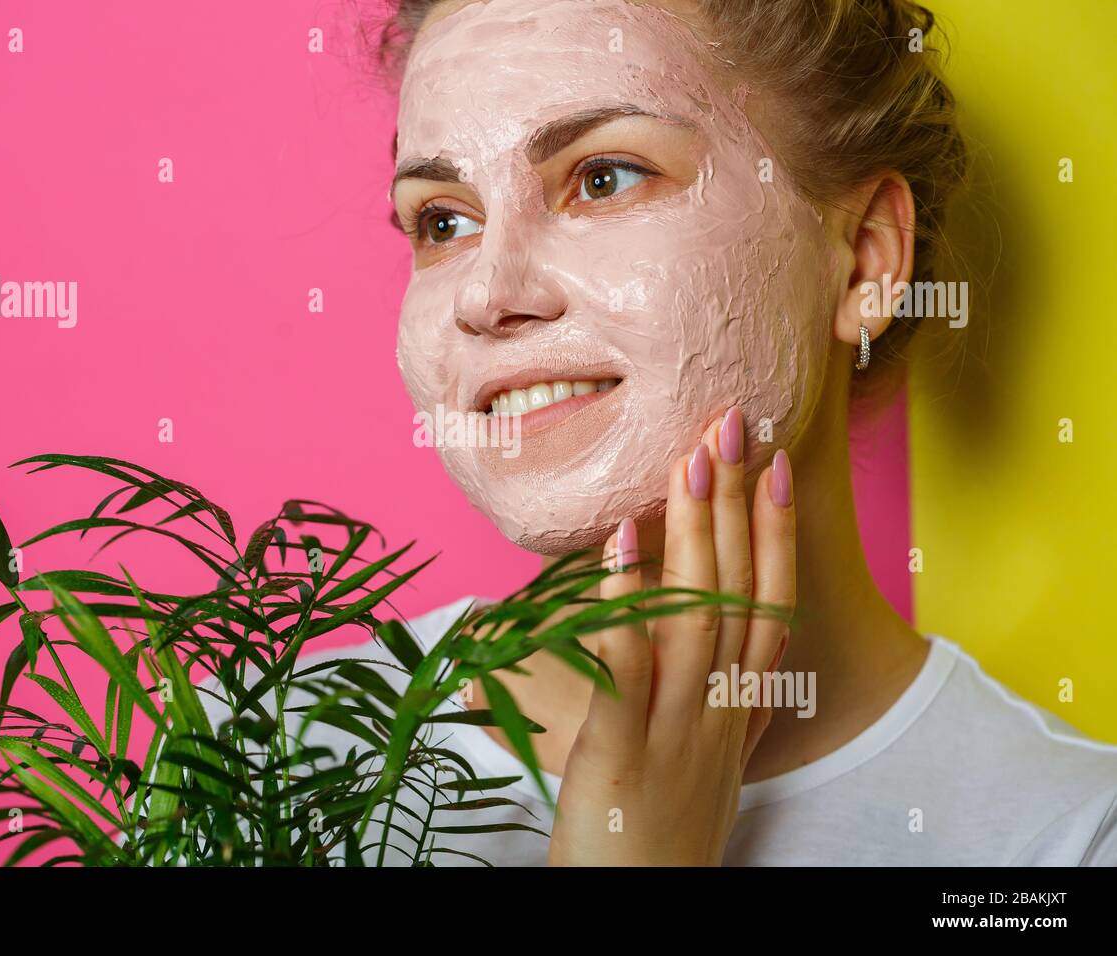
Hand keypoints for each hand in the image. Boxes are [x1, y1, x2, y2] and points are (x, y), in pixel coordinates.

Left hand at [548, 406, 795, 865]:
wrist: (643, 905)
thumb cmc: (663, 831)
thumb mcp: (702, 757)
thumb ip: (707, 697)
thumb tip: (688, 639)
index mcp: (739, 706)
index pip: (770, 602)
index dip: (776, 532)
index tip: (777, 466)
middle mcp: (719, 706)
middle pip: (738, 588)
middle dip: (737, 502)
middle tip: (731, 424)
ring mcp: (677, 724)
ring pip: (696, 610)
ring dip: (694, 529)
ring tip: (690, 457)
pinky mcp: (623, 744)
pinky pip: (627, 659)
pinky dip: (626, 597)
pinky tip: (621, 540)